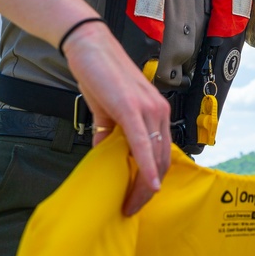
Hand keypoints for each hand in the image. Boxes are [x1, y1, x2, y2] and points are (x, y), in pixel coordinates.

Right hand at [62, 21, 170, 215]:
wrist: (91, 47)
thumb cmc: (99, 75)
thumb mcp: (107, 111)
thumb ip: (109, 134)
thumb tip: (102, 156)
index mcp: (157, 112)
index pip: (162, 153)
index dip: (153, 179)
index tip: (138, 198)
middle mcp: (159, 112)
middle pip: (162, 160)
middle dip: (148, 189)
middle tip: (132, 208)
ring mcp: (149, 110)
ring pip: (155, 157)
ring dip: (144, 186)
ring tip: (131, 205)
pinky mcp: (132, 109)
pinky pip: (142, 144)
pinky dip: (146, 168)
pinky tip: (147, 186)